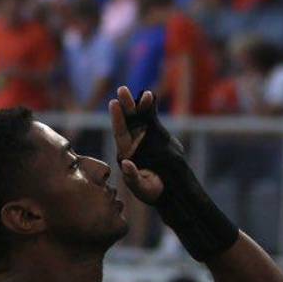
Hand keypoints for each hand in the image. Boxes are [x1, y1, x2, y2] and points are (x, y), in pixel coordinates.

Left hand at [109, 86, 163, 203]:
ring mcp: (143, 135)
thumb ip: (132, 177)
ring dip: (140, 105)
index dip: (117, 118)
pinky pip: (151, 118)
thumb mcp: (141, 187)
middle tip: (122, 90)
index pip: (120, 133)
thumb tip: (125, 163)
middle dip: (126, 106)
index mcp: (125, 153)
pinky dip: (151, 108)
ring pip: (140, 117)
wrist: (169, 190)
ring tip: (145, 94)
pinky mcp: (155, 133)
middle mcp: (132, 141)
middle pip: (127, 120)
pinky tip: (150, 96)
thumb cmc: (152, 191)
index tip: (113, 103)